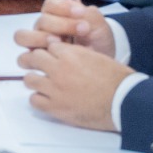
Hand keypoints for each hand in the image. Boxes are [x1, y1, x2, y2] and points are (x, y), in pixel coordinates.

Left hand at [19, 5, 129, 132]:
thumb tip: (67, 53)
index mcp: (71, 54)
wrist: (123, 102)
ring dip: (35, 80)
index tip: (52, 55)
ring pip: (29, 79)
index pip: (49, 45)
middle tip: (39, 66)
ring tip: (42, 83)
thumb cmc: (117, 81)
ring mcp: (55, 89)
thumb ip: (79, 53)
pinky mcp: (55, 107)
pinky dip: (38, 99)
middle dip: (37, 61)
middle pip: (34, 58)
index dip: (51, 50)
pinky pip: (34, 100)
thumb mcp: (98, 57)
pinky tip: (46, 99)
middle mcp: (59, 69)